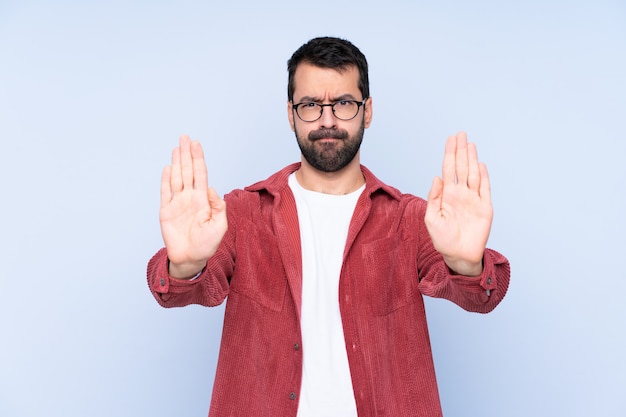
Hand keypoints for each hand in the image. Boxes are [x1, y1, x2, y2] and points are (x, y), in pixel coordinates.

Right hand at [159, 135, 227, 278]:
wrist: (191, 258)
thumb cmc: (208, 244)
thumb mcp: (220, 226)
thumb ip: (218, 207)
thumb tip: (211, 188)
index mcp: (203, 199)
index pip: (201, 174)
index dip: (198, 158)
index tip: (196, 143)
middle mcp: (190, 197)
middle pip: (187, 171)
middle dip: (186, 154)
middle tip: (185, 137)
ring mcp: (177, 203)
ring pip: (176, 178)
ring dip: (176, 163)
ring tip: (176, 148)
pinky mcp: (166, 211)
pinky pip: (165, 192)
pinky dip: (165, 180)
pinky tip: (167, 167)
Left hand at [425, 132, 492, 275]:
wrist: (458, 255)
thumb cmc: (442, 239)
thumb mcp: (431, 218)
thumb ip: (433, 197)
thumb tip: (437, 177)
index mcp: (447, 195)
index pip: (449, 169)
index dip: (450, 154)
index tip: (450, 140)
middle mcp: (461, 194)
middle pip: (461, 167)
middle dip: (460, 151)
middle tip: (460, 134)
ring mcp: (473, 200)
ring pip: (473, 174)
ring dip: (472, 159)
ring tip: (470, 144)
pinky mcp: (484, 208)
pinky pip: (485, 189)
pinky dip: (484, 177)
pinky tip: (481, 164)